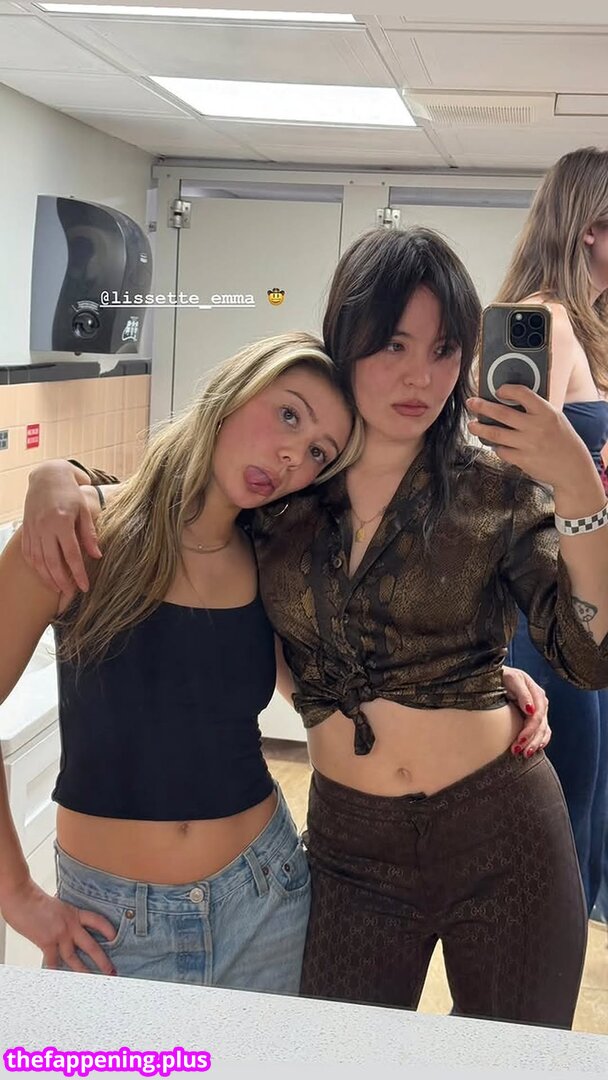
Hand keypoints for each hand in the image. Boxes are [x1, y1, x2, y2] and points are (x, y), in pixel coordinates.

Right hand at [1, 879, 116, 973]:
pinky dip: (55, 971)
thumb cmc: (35, 900)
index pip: (97, 921)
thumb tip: (65, 927)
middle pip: (91, 946)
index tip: (115, 937)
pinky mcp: (47, 943)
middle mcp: (70, 926)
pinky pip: (53, 962)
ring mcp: (59, 935)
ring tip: (91, 981)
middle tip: (111, 970)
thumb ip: (64, 918)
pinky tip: (58, 980)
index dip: (107, 929)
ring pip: (74, 958)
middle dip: (102, 960)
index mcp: (74, 914)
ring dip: (83, 971)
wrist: (22, 898)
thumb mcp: (57, 906)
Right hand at [22, 461, 101, 593]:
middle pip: (52, 562)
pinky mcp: (26, 528)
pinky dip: (35, 566)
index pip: (71, 555)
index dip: (78, 573)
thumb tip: (96, 556)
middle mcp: (44, 527)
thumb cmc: (70, 491)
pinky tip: (42, 574)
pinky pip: (28, 552)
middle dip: (62, 581)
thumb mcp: (84, 510)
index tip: (84, 587)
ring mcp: (33, 528)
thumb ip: (89, 534)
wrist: (47, 475)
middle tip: (70, 594)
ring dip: (47, 577)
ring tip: (57, 589)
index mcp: (61, 521)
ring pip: (37, 560)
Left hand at [467, 386, 598, 492]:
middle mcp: (535, 427)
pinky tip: (494, 443)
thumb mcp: (555, 418)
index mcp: (546, 412)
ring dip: (480, 428)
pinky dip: (496, 446)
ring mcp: (528, 444)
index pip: (523, 393)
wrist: (572, 468)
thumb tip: (508, 401)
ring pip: (496, 434)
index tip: (497, 390)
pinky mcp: (522, 460)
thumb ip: (536, 410)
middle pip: (502, 413)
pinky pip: (501, 450)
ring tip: (471, 425)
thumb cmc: (562, 440)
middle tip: (471, 402)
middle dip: (482, 407)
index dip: (507, 390)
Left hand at [502, 665, 550, 756]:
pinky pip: (543, 731)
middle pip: (541, 725)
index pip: (538, 715)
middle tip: (518, 750)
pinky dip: (540, 741)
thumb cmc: (503, 676)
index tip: (520, 740)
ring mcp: (539, 710)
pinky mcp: (534, 717)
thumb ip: (523, 693)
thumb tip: (530, 710)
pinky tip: (535, 748)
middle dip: (531, 740)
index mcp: (537, 693)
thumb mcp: (512, 679)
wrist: (498, 676)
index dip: (530, 729)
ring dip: (535, 744)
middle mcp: (540, 703)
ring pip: (543, 731)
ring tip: (525, 754)